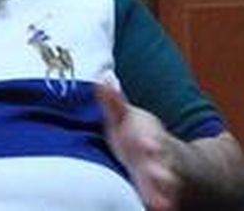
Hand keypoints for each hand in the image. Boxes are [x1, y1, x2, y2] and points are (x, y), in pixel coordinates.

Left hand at [97, 84, 179, 210]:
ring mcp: (159, 183)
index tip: (148, 144)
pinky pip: (156, 202)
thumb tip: (102, 78)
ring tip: (161, 204)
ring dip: (162, 195)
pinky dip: (158, 205)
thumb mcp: (127, 118)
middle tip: (159, 177)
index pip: (151, 141)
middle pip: (161, 168)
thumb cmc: (138, 137)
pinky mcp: (155, 196)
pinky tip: (155, 210)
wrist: (172, 162)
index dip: (150, 143)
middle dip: (160, 173)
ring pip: (164, 190)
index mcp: (149, 141)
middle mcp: (158, 163)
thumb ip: (114, 102)